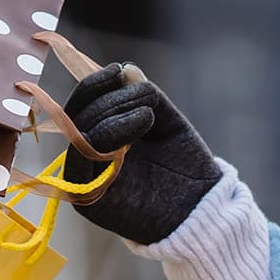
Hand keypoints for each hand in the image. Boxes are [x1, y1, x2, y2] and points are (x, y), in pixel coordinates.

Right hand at [57, 64, 223, 244]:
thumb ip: (146, 98)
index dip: (93, 86)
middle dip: (106, 98)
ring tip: (149, 113)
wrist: (204, 210)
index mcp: (99, 142)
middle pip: (75, 119)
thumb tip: (126, 69)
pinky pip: (85, 160)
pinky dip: (112, 132)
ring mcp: (84, 182)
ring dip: (112, 113)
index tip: (117, 69)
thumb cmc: (186, 168)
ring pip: (79, 136)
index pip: (80, 109)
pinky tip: (145, 120)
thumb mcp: (169, 124)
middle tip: (142, 93)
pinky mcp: (89, 203)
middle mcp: (86, 161)